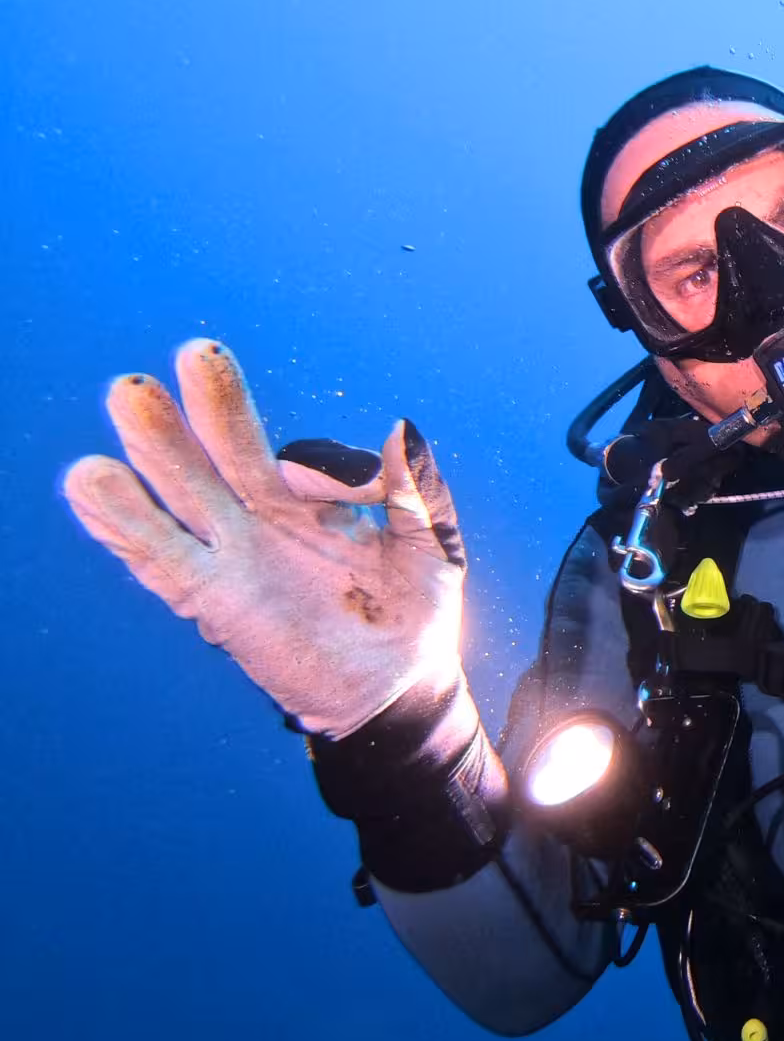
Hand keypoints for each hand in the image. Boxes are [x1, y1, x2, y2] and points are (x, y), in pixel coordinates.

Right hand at [63, 339, 466, 739]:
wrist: (397, 686)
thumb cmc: (418, 613)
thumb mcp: (433, 550)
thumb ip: (419, 493)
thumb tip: (403, 426)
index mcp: (316, 499)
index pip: (302, 461)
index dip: (319, 466)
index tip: (345, 488)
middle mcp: (264, 515)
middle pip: (227, 450)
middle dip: (213, 405)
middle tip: (198, 353)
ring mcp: (233, 554)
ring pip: (184, 492)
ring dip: (156, 448)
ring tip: (130, 397)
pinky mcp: (211, 599)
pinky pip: (162, 558)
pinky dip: (125, 523)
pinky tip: (92, 483)